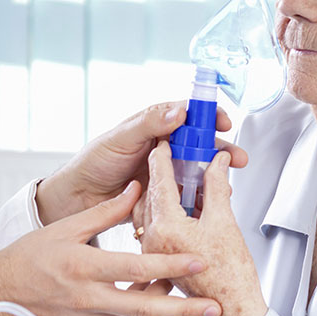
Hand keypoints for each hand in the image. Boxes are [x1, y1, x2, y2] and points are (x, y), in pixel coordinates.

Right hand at [0, 181, 221, 315]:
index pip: (137, 269)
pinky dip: (141, 308)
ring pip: (137, 315)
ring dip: (166, 308)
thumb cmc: (27, 258)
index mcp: (84, 267)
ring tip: (195, 301)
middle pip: (146, 307)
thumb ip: (107, 210)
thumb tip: (137, 188)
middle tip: (212, 305)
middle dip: (184, 309)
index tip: (198, 263)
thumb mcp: (66, 227)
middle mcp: (89, 298)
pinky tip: (157, 297)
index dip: (170, 267)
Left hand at [35, 101, 247, 224]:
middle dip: (222, 151)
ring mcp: (165, 171)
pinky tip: (208, 204)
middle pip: (200, 145)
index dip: (209, 117)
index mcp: (155, 125)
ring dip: (214, 177)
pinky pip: (186, 195)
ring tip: (226, 186)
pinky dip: (199, 198)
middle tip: (238, 159)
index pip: (189, 115)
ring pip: (197, 171)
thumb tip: (178, 111)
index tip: (223, 122)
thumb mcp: (121, 138)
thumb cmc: (94, 163)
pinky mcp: (164, 194)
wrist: (78, 199)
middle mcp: (164, 147)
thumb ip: (149, 124)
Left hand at [133, 141, 267, 315]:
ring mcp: (154, 250)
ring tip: (184, 176)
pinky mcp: (159, 258)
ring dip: (168, 190)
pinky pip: (157, 225)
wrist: (232, 312)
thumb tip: (217, 162)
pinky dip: (169, 210)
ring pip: (154, 208)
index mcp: (166, 227)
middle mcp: (153, 239)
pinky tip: (184, 204)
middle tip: (181, 152)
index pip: (160, 178)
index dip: (166, 154)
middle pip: (155, 192)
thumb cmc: (229, 275)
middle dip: (169, 170)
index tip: (170, 138)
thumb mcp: (224, 221)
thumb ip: (216, 185)